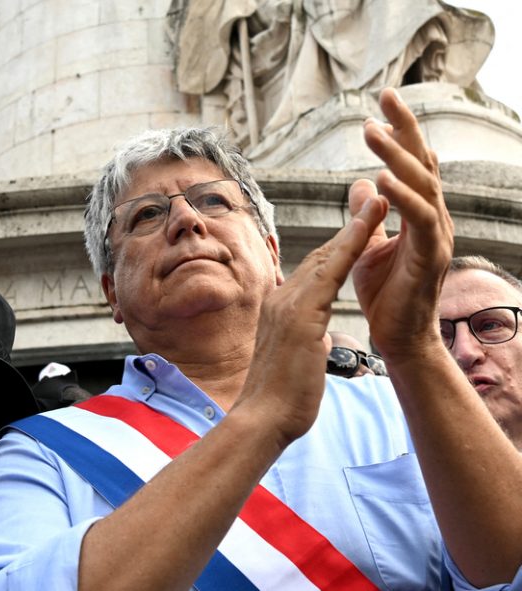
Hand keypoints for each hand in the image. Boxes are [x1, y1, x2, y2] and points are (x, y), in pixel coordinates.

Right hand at [238, 191, 387, 443]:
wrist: (263, 418)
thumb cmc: (280, 399)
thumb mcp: (293, 359)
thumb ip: (302, 340)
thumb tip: (312, 338)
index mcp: (279, 309)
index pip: (312, 271)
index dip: (337, 247)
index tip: (357, 228)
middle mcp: (281, 299)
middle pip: (319, 255)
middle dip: (348, 228)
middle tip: (371, 199)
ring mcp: (288, 305)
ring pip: (326, 256)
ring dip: (355, 227)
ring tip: (377, 201)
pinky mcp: (301, 316)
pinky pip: (331, 273)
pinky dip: (351, 246)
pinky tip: (370, 228)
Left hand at [352, 88, 453, 359]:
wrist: (397, 339)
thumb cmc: (384, 295)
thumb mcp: (366, 246)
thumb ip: (366, 215)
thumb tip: (360, 182)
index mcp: (418, 215)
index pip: (411, 163)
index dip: (400, 132)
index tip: (382, 100)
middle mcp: (433, 220)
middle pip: (424, 163)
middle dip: (405, 128)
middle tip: (387, 94)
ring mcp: (436, 238)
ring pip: (424, 186)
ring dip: (398, 156)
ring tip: (374, 131)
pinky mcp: (430, 258)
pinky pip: (421, 220)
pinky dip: (404, 198)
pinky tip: (384, 179)